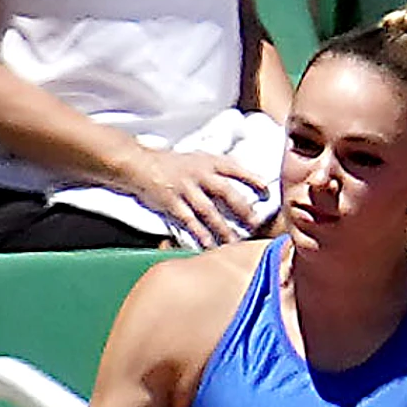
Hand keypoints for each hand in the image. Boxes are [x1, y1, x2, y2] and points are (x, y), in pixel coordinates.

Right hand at [125, 147, 268, 248]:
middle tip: (256, 224)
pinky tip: (209, 246)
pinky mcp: (172, 202)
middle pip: (226, 192)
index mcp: (207, 162)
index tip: (266, 192)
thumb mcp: (196, 160)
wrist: (139, 164)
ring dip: (223, 228)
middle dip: (242, 209)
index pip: (236, 169)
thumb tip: (238, 185)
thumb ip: (215, 171)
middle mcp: (199, 174)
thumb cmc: (170, 164)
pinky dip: (200, 234)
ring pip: (209, 211)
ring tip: (234, 243)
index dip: (252, 180)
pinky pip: (189, 221)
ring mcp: (185, 188)